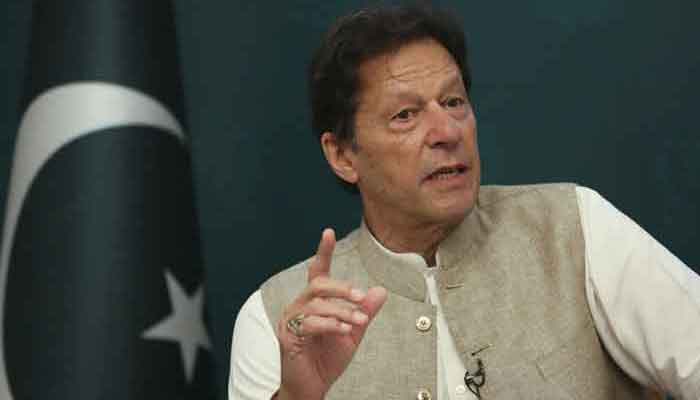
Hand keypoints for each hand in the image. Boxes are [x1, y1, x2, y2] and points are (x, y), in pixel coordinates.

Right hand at [275, 228, 386, 399]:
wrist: (312, 387)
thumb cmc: (327, 358)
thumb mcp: (352, 332)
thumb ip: (364, 312)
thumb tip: (380, 291)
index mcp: (315, 301)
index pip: (318, 271)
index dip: (323, 251)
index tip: (328, 232)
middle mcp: (300, 306)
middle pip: (318, 284)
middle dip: (342, 288)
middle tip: (360, 296)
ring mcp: (292, 320)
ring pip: (317, 304)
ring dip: (342, 311)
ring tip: (358, 320)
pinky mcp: (288, 336)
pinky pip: (310, 323)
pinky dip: (330, 325)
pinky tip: (344, 330)